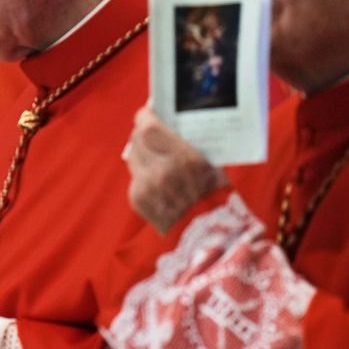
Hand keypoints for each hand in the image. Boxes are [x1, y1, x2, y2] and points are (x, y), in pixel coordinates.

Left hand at [122, 108, 224, 232]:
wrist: (207, 235)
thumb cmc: (215, 196)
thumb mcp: (212, 164)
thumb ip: (190, 144)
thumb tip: (173, 125)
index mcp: (185, 159)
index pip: (149, 128)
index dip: (145, 117)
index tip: (149, 113)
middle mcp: (162, 171)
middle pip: (138, 139)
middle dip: (143, 133)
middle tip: (150, 131)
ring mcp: (147, 187)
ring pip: (133, 156)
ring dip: (142, 152)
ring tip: (154, 154)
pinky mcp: (137, 199)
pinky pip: (135, 176)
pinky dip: (143, 174)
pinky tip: (155, 179)